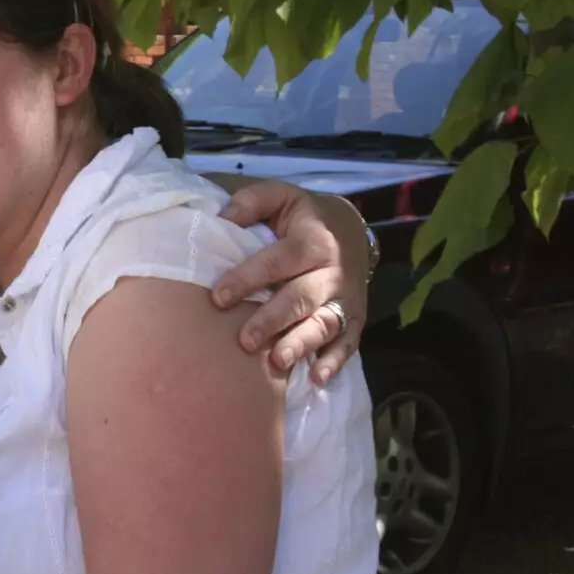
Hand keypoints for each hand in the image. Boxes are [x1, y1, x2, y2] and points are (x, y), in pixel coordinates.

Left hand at [211, 181, 368, 385]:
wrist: (352, 229)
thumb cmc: (303, 216)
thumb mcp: (281, 195)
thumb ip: (252, 201)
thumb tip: (224, 217)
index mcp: (312, 240)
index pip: (277, 261)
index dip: (247, 279)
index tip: (218, 298)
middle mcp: (332, 271)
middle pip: (301, 298)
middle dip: (272, 320)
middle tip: (245, 340)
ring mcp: (345, 298)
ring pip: (325, 324)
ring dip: (302, 344)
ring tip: (277, 362)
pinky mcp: (355, 318)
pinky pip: (348, 343)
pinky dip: (335, 361)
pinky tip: (317, 377)